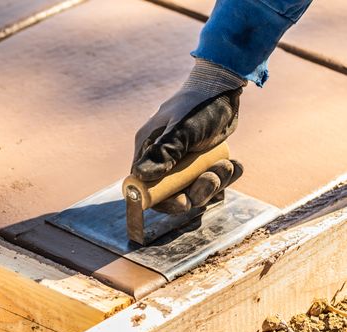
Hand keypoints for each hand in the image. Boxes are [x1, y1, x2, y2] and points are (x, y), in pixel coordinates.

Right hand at [132, 88, 243, 214]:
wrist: (223, 88)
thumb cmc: (198, 104)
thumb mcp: (182, 128)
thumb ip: (163, 152)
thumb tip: (140, 176)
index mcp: (148, 149)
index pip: (145, 186)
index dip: (162, 200)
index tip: (183, 202)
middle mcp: (161, 158)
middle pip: (171, 192)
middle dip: (194, 192)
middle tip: (212, 179)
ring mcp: (181, 161)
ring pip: (193, 188)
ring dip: (213, 183)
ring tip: (226, 164)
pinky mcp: (199, 161)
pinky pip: (209, 180)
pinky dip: (223, 177)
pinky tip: (233, 164)